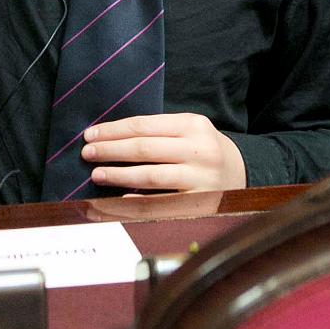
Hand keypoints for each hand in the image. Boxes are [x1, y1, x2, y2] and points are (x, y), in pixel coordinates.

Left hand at [80, 113, 246, 193]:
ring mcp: (200, 178)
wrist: (242, 173)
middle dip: (111, 150)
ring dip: (119, 175)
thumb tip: (111, 139)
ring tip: (97, 174)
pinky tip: (120, 198)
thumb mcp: (190, 130)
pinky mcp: (199, 203)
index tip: (91, 134)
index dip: (114, 130)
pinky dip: (138, 202)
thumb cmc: (205, 150)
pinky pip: (162, 203)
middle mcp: (199, 150)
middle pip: (145, 148)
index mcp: (193, 125)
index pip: (145, 125)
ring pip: (151, 176)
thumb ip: (158, 132)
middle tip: (87, 153)